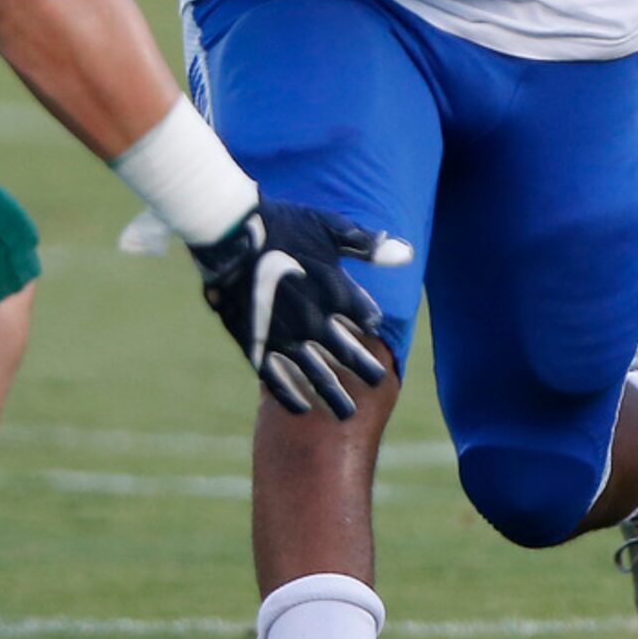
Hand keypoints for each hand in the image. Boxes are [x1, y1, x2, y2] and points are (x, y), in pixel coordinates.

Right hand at [189, 197, 412, 417]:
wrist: (231, 233)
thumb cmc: (282, 224)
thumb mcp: (329, 226)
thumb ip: (366, 245)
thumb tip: (407, 254)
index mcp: (336, 292)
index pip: (368, 319)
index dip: (372, 324)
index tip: (373, 329)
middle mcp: (316, 321)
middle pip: (350, 356)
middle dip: (367, 372)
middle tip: (378, 383)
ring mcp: (286, 337)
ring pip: (318, 377)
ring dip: (335, 398)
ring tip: (347, 414)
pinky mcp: (256, 346)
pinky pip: (277, 381)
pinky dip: (291, 397)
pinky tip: (302, 408)